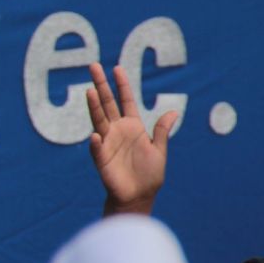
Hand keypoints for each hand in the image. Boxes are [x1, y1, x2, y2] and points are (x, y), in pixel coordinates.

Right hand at [86, 64, 173, 216]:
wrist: (139, 196)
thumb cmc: (149, 175)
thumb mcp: (159, 150)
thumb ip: (162, 131)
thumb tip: (174, 111)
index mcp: (133, 127)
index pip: (125, 100)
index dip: (121, 84)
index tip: (116, 68)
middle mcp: (117, 131)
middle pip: (107, 103)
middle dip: (101, 85)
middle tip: (93, 66)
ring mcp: (108, 143)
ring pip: (99, 120)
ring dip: (94, 106)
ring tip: (90, 91)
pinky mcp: (102, 159)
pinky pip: (98, 148)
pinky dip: (97, 143)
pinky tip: (96, 136)